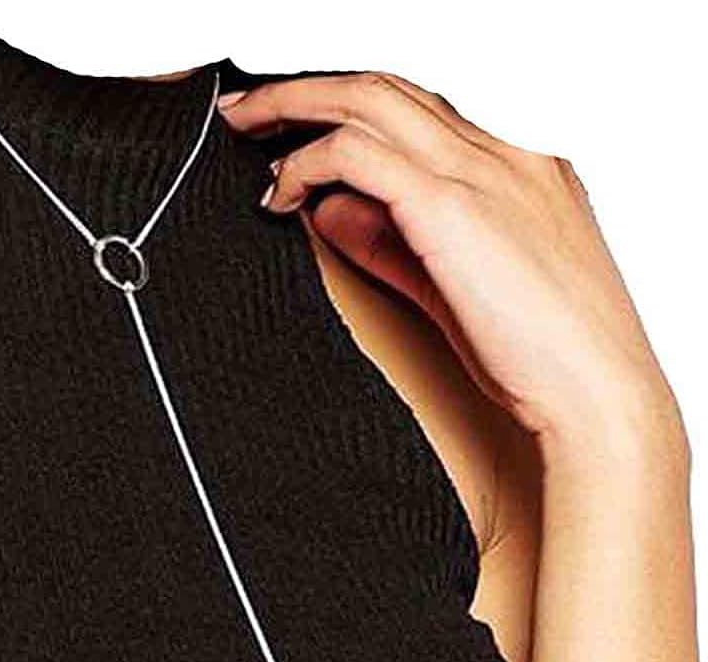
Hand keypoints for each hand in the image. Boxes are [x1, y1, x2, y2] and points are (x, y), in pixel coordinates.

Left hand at [217, 73, 675, 447]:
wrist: (596, 394)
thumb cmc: (544, 355)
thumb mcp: (454, 288)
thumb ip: (392, 244)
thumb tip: (331, 211)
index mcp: (518, 167)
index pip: (419, 111)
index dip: (353, 111)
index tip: (300, 128)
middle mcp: (502, 153)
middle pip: (386, 87)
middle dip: (308, 91)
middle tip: (250, 110)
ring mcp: (482, 170)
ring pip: (368, 99)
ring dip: (295, 105)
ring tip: (246, 127)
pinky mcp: (452, 204)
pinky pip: (358, 153)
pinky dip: (309, 162)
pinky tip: (281, 190)